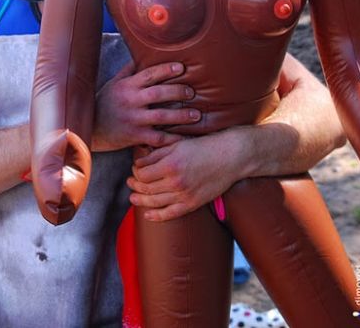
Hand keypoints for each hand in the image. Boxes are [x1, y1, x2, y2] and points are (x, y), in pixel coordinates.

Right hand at [92, 61, 200, 150]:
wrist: (91, 128)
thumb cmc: (105, 103)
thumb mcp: (114, 83)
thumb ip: (129, 70)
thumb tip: (143, 52)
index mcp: (127, 86)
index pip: (149, 74)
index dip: (166, 70)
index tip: (181, 68)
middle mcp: (131, 101)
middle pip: (158, 93)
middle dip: (178, 91)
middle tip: (192, 92)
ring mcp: (133, 119)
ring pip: (161, 116)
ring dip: (181, 116)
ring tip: (196, 115)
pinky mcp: (135, 136)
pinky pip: (157, 138)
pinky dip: (172, 139)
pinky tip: (185, 138)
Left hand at [127, 128, 246, 220]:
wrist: (230, 157)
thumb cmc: (204, 146)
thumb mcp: (178, 144)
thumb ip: (157, 154)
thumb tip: (139, 162)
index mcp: (170, 165)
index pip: (142, 173)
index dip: (135, 172)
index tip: (135, 169)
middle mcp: (175, 182)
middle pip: (146, 188)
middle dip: (135, 185)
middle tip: (130, 182)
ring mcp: (184, 195)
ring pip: (154, 202)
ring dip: (141, 200)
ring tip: (133, 197)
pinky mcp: (192, 204)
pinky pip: (170, 214)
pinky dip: (156, 216)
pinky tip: (147, 215)